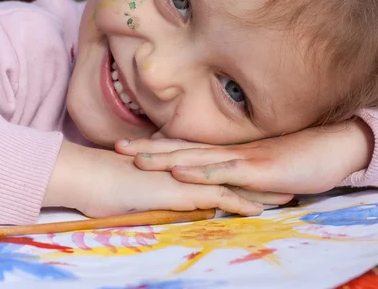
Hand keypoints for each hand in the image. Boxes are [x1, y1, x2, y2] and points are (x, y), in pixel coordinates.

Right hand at [42, 141, 288, 217]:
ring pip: (233, 184)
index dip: (244, 174)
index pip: (220, 170)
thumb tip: (175, 202)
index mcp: (181, 167)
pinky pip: (218, 197)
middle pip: (234, 174)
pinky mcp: (181, 191)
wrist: (87, 174)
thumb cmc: (105, 182)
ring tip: (288, 196)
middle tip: (289, 181)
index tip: (266, 177)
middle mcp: (189, 169)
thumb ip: (161, 192)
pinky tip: (260, 210)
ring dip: (261, 192)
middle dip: (263, 180)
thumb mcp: (141, 188)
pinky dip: (240, 204)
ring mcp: (186, 178)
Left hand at [115, 119, 373, 194]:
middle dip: (149, 149)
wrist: (337, 145)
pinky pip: (226, 170)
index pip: (187, 146)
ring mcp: (244, 157)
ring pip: (198, 157)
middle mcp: (231, 150)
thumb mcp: (265, 166)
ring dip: (165, 157)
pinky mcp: (260, 168)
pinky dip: (202, 170)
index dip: (158, 145)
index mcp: (230, 150)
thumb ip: (242, 171)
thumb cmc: (302, 157)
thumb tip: (221, 180)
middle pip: (183, 148)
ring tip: (136, 158)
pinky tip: (181, 170)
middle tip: (116, 146)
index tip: (129, 144)